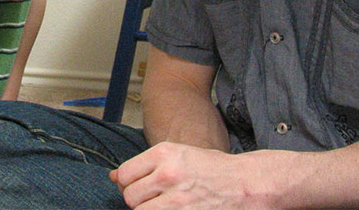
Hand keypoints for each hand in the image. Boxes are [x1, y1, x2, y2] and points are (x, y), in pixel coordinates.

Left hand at [110, 142, 282, 209]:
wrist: (245, 183)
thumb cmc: (212, 168)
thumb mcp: (178, 155)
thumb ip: (145, 165)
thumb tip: (113, 177)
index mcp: (164, 153)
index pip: (124, 175)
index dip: (128, 185)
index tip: (138, 187)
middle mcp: (167, 174)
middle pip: (131, 197)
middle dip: (138, 201)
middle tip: (154, 199)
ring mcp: (176, 199)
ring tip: (165, 205)